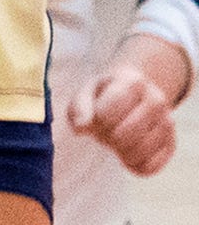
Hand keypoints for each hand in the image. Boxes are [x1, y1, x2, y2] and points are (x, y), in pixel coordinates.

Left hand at [73, 34, 192, 175]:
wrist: (136, 98)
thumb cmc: (105, 97)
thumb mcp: (87, 94)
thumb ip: (79, 108)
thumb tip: (80, 128)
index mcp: (133, 82)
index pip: (107, 115)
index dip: (96, 122)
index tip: (97, 116)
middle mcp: (156, 101)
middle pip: (123, 136)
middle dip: (107, 138)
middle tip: (105, 131)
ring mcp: (168, 124)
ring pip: (138, 153)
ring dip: (119, 153)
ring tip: (116, 140)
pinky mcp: (171, 145)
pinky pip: (149, 168)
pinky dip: (133, 166)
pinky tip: (128, 155)